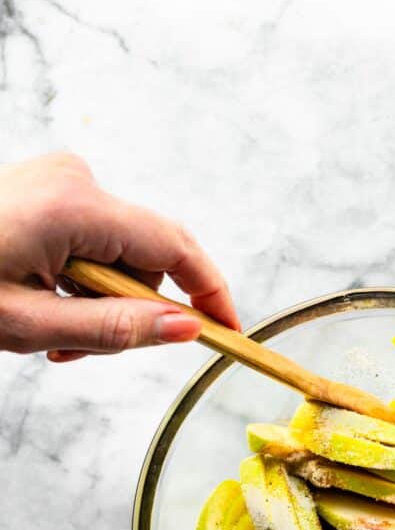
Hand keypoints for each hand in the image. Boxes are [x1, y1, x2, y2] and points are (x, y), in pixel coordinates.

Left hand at [0, 153, 239, 363]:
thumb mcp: (30, 322)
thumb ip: (116, 328)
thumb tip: (185, 330)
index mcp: (77, 207)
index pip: (175, 249)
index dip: (210, 294)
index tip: (229, 333)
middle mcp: (76, 180)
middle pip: (146, 254)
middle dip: (136, 309)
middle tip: (89, 350)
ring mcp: (60, 179)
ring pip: (118, 253)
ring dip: (101, 301)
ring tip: (52, 334)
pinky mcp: (48, 189)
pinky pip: (92, 240)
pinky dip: (81, 280)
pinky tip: (45, 303)